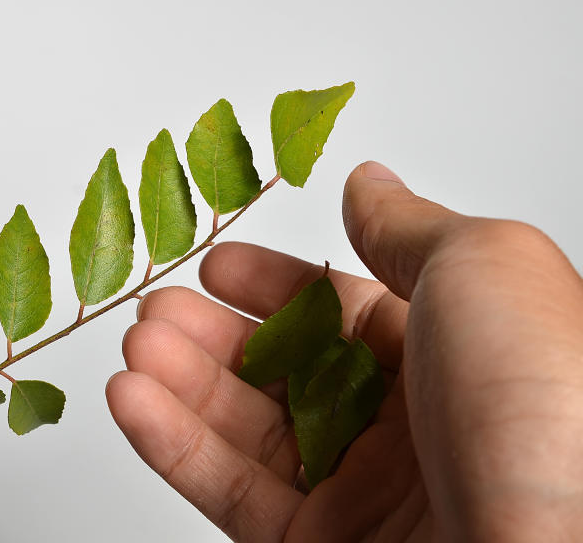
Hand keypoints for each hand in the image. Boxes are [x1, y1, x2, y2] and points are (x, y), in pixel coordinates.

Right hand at [107, 161, 582, 541]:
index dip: (273, 284)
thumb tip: (367, 183)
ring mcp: (363, 494)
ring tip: (137, 346)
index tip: (217, 267)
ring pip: (248, 431)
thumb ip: (407, 228)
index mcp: (454, 354)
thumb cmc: (546, 412)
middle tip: (156, 308)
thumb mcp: (483, 272)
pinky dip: (174, 446)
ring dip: (180, 384)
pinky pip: (233, 494)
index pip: (341, 310)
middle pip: (283, 371)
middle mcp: (409, 425)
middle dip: (211, 334)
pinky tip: (134, 402)